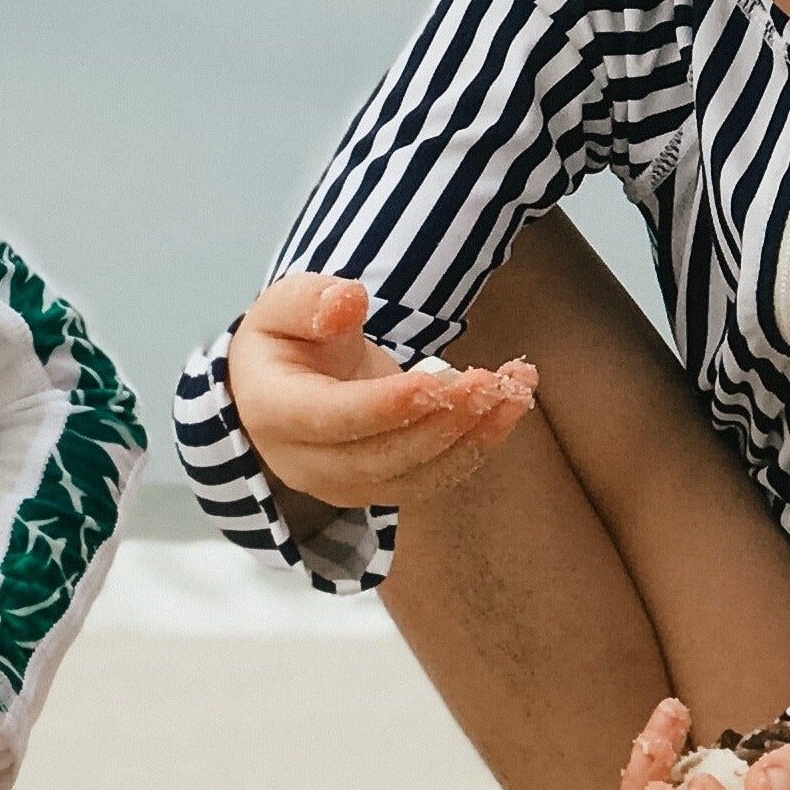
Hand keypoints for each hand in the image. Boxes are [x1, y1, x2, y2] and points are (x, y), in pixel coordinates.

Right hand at [227, 273, 535, 516]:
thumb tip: (347, 301)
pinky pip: (434, 479)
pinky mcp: (381, 489)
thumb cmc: (285, 342)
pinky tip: (511, 406)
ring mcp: (345, 485)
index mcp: (273, 413)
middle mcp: (306, 464)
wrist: (285, 386)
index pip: (331, 419)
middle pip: (381, 458)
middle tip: (492, 382)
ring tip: (516, 390)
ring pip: (416, 477)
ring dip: (473, 438)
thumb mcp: (281, 306)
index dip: (386, 406)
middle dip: (443, 422)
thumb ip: (308, 301)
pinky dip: (478, 446)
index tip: (438, 382)